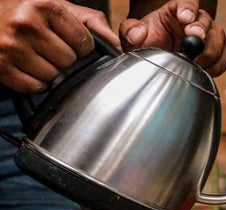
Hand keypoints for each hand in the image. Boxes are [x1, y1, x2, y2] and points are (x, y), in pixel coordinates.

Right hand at [0, 0, 117, 93]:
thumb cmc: (27, 13)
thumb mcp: (59, 8)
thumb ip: (91, 22)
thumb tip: (116, 43)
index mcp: (45, 6)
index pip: (84, 43)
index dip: (82, 47)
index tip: (71, 42)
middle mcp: (26, 24)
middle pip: (69, 61)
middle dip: (66, 60)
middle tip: (51, 49)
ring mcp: (10, 46)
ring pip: (53, 76)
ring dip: (51, 72)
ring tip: (39, 57)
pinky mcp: (1, 66)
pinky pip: (34, 87)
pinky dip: (36, 83)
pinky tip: (29, 67)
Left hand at [119, 0, 225, 76]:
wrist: (163, 55)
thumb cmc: (152, 42)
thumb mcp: (133, 36)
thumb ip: (130, 31)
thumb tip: (137, 33)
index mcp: (177, 10)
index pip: (187, 3)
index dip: (188, 9)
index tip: (185, 18)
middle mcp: (197, 19)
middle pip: (206, 21)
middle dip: (201, 33)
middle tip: (194, 44)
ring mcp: (211, 34)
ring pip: (219, 40)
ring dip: (209, 54)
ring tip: (194, 65)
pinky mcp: (220, 49)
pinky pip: (225, 56)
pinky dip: (217, 66)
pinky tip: (203, 71)